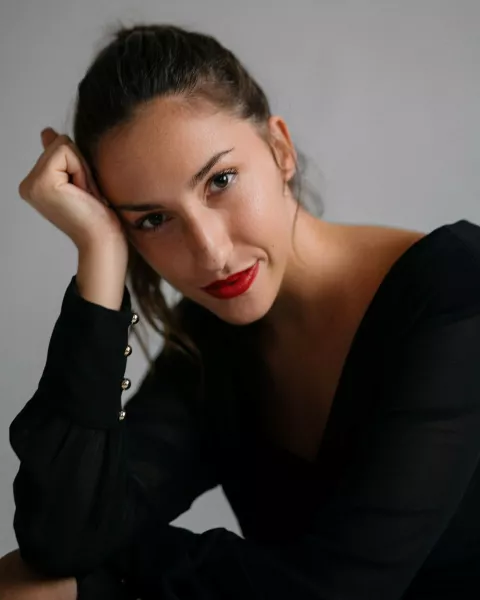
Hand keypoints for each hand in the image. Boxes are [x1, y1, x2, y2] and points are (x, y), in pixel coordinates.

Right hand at [18, 127, 127, 253]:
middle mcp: (28, 184)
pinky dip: (81, 171)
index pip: (59, 147)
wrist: (103, 241)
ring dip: (82, 170)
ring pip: (64, 146)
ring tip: (84, 195)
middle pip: (61, 143)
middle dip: (81, 166)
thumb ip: (62, 158)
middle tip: (86, 195)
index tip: (84, 193)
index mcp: (35, 183)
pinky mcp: (42, 183)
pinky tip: (82, 193)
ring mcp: (32, 184)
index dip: (81, 165)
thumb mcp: (80, 180)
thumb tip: (47, 133)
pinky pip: (66, 152)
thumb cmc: (99, 217)